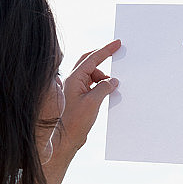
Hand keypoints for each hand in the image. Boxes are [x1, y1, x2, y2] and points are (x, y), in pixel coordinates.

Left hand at [57, 40, 120, 157]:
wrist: (65, 139)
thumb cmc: (75, 122)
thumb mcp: (93, 102)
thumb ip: (104, 88)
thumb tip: (112, 80)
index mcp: (74, 79)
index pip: (92, 59)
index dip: (106, 50)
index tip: (117, 44)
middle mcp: (73, 81)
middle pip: (89, 62)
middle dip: (103, 59)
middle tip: (116, 55)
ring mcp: (75, 89)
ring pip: (91, 75)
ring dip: (103, 77)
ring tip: (112, 86)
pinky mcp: (78, 97)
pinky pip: (91, 85)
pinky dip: (100, 86)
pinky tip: (107, 93)